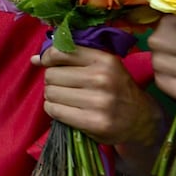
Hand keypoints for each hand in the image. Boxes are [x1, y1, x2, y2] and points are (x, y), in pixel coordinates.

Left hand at [34, 46, 160, 145]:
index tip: (50, 64)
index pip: (60, 52)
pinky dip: (54, 110)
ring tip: (66, 99)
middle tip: (65, 86)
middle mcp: (102, 79)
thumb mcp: (102, 67)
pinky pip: (55, 110)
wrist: (140, 119)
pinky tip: (65, 110)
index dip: (49, 58)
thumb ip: (70, 58)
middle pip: (51, 74)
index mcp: (105, 60)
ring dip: (52, 97)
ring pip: (51, 93)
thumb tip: (34, 59)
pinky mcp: (93, 122)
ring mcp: (99, 102)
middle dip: (53, 80)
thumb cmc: (116, 89)